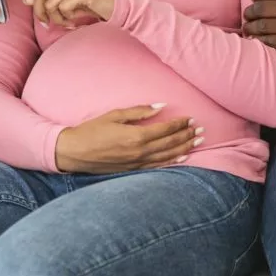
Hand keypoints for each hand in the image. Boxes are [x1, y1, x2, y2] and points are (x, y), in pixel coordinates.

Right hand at [54, 104, 204, 173]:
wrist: (74, 152)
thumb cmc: (92, 130)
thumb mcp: (115, 114)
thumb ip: (140, 111)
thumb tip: (161, 106)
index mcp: (135, 136)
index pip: (165, 130)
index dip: (179, 124)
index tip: (190, 118)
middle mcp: (139, 152)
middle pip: (169, 143)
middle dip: (187, 135)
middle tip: (201, 129)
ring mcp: (137, 163)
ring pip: (167, 156)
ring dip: (184, 148)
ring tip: (197, 141)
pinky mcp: (132, 170)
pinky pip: (157, 166)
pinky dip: (171, 161)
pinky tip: (182, 158)